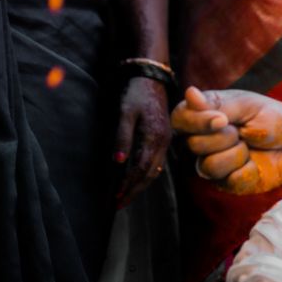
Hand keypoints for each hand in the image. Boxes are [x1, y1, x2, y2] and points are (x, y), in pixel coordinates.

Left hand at [113, 77, 171, 207]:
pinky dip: (147, 174)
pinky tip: (138, 178)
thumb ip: (122, 137)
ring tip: (126, 195)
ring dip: (141, 184)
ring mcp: (165, 139)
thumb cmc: (135, 93)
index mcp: (154, 137)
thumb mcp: (125, 113)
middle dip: (134, 190)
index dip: (128, 185)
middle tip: (119, 204)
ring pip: (155, 170)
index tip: (116, 197)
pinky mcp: (164, 137)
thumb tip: (119, 162)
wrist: (151, 77)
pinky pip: (157, 162)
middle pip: (149, 174)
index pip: (141, 169)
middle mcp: (163, 141)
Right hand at [171, 85, 281, 194]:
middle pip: (194, 145)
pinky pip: (230, 181)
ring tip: (249, 146)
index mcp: (203, 115)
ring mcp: (213, 164)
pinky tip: (256, 163)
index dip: (196, 121)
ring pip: (208, 166)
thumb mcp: (247, 105)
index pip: (179, 119)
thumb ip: (218, 104)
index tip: (222, 119)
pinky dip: (249, 169)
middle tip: (243, 130)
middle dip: (225, 137)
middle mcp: (202, 141)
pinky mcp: (227, 183)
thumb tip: (189, 93)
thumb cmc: (270, 117)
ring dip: (237, 154)